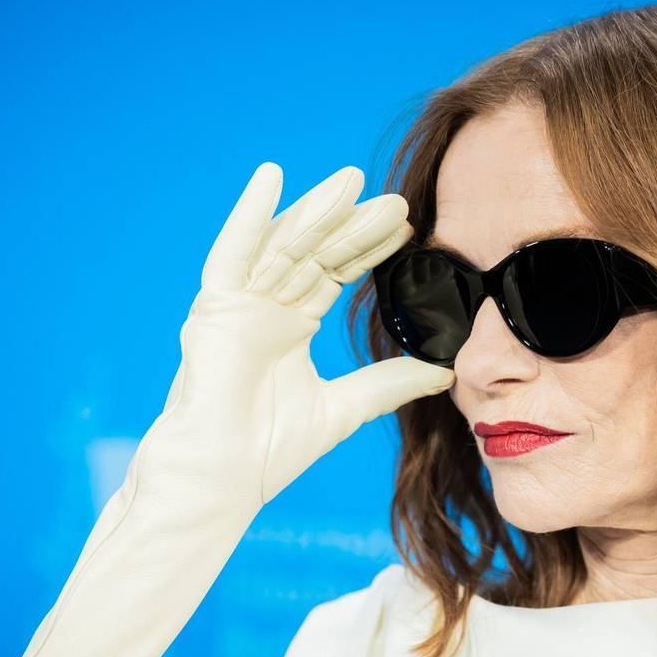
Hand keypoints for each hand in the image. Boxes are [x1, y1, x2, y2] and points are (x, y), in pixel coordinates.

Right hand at [140, 161, 454, 506]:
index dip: (370, 250)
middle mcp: (266, 308)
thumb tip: (443, 372)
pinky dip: (249, 214)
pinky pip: (232, 251)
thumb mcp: (346, 407)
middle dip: (354, 227)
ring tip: (353, 182)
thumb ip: (389, 383)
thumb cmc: (271, 450)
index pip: (338, 275)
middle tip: (396, 202)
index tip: (408, 228)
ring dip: (316, 212)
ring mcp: (239, 304)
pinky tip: (270, 177)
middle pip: (316, 254)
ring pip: (283, 245)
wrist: (224, 479)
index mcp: (293, 327)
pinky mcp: (213, 307)